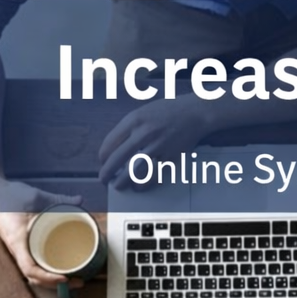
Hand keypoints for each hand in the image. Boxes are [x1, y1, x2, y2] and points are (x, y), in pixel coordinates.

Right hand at [0, 179, 83, 287]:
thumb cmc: (8, 198)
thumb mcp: (35, 197)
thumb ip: (59, 200)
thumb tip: (79, 201)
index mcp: (18, 241)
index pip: (30, 269)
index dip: (47, 278)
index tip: (65, 278)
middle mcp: (17, 250)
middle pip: (34, 278)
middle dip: (55, 284)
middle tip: (78, 282)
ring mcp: (19, 251)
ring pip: (33, 275)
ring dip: (51, 282)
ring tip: (72, 281)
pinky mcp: (22, 248)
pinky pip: (33, 266)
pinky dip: (45, 273)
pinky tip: (59, 272)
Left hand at [98, 98, 214, 187]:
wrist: (194, 113)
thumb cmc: (167, 111)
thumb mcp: (142, 112)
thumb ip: (129, 127)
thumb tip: (115, 147)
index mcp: (134, 120)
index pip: (110, 142)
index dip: (103, 156)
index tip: (102, 161)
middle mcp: (145, 133)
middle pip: (118, 158)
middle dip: (108, 171)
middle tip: (104, 179)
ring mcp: (159, 146)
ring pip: (135, 169)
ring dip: (123, 180)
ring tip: (118, 185)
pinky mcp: (171, 156)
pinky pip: (154, 173)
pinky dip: (144, 182)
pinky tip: (138, 186)